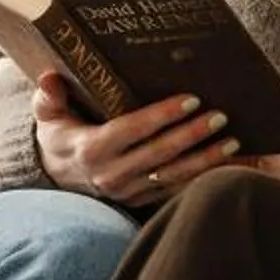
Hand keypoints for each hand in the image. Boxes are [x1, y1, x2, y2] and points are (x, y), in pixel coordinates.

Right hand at [33, 73, 244, 206]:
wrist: (56, 175)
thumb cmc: (59, 134)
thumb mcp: (47, 115)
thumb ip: (47, 97)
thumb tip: (48, 78)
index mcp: (92, 149)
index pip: (132, 130)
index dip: (162, 116)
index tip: (190, 100)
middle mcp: (112, 174)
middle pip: (160, 153)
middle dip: (193, 135)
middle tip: (221, 115)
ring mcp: (129, 191)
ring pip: (174, 175)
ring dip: (205, 159)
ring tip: (233, 141)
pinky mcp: (142, 200)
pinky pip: (176, 190)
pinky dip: (203, 177)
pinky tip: (227, 164)